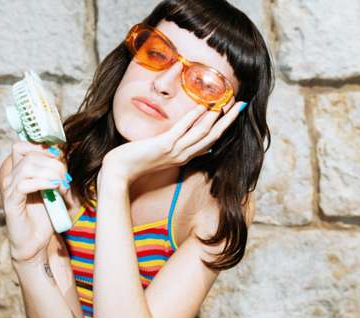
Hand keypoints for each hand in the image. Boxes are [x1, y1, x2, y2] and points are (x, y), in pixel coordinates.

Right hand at [0, 141, 69, 262]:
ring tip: (61, 185)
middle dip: (52, 162)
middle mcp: (11, 177)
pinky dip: (42, 183)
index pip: (22, 146)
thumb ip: (57, 172)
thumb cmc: (45, 216)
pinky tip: (54, 189)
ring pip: (26, 167)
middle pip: (28, 154)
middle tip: (65, 177)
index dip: (42, 147)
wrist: (35, 242)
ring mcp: (9, 189)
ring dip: (49, 173)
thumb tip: (65, 154)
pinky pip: (23, 185)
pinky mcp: (11, 203)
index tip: (60, 158)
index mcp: (19, 172)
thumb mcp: (54, 190)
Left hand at [101, 99, 246, 184]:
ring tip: (227, 102)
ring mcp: (174, 151)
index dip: (223, 127)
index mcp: (183, 157)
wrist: (119, 173)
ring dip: (216, 117)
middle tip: (240, 104)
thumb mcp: (158, 154)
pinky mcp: (163, 146)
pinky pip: (183, 130)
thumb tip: (179, 138)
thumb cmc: (134, 161)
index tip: (233, 113)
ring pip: (202, 133)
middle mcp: (183, 155)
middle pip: (212, 136)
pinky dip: (194, 117)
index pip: (209, 142)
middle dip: (228, 120)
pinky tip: (203, 106)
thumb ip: (171, 147)